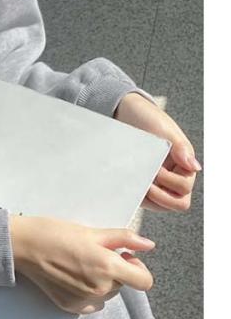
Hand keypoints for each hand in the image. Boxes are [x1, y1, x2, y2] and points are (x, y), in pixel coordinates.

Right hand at [9, 214, 155, 314]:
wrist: (24, 246)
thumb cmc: (57, 233)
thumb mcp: (94, 231)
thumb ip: (125, 239)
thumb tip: (149, 245)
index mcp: (108, 267)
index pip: (145, 281)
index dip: (138, 268)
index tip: (124, 256)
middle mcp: (100, 288)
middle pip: (123, 285)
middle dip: (116, 271)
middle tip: (95, 255)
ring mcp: (85, 300)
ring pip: (108, 295)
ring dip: (103, 283)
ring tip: (82, 265)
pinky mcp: (71, 307)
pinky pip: (93, 305)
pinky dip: (89, 294)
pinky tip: (74, 278)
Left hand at [114, 92, 201, 211]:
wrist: (124, 113)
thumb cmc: (148, 119)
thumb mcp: (165, 131)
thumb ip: (180, 149)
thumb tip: (195, 167)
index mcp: (183, 165)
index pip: (184, 189)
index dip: (170, 183)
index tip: (157, 169)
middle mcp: (172, 177)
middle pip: (176, 203)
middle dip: (161, 196)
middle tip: (147, 182)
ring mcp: (156, 182)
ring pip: (159, 205)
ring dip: (148, 198)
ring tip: (136, 182)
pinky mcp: (139, 183)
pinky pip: (142, 200)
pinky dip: (135, 196)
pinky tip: (128, 185)